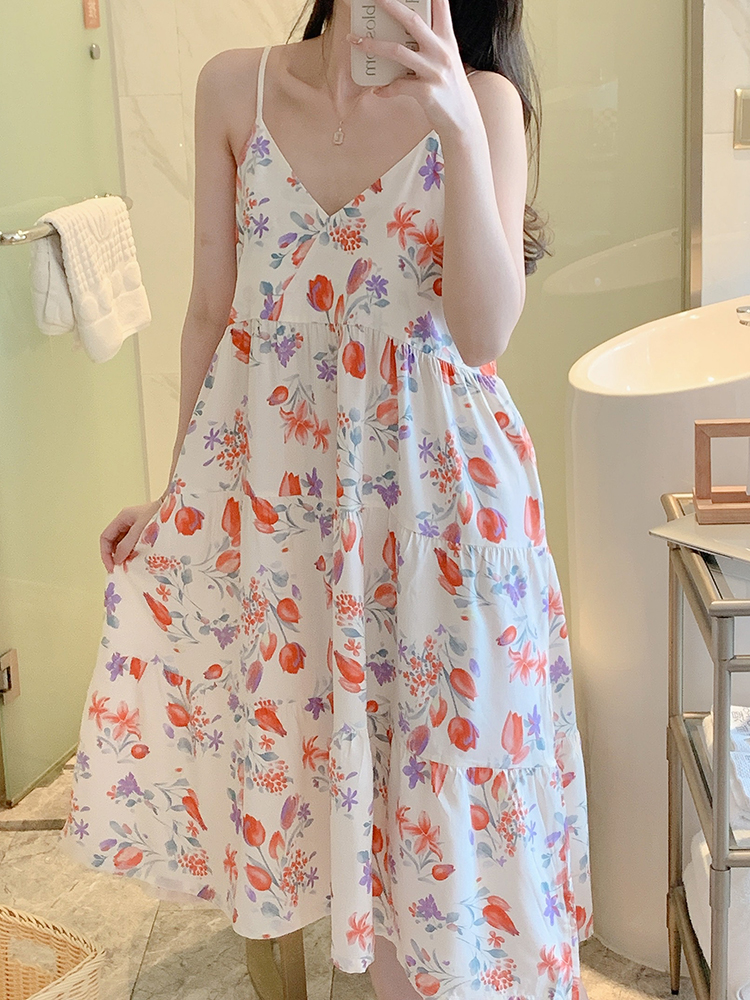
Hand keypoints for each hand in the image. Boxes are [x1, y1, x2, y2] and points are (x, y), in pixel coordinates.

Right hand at [99, 498, 161, 572]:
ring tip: (128, 567)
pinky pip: (134, 544)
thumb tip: (117, 560)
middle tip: (120, 570)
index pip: (105, 537)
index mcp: (123, 517)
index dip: (105, 554)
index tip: (112, 567)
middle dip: (114, 556)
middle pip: (113, 542)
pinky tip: (137, 561)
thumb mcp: (141, 530)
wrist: (180, 507)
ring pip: (123, 544)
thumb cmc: (161, 513)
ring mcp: (137, 526)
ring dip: (124, 556)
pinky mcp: (145, 532)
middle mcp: (128, 521)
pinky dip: (133, 553)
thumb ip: (128, 544)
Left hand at [346, 0, 480, 139]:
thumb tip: (403, 33)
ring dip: (373, 45)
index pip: (440, 6)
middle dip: (390, 5)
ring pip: (398, 51)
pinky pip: (398, 85)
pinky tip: (378, 89)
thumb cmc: (450, 88)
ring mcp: (434, 71)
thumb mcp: (447, 60)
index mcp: (447, 39)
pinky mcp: (426, 92)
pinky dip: (385, 88)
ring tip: (355, 41)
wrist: (463, 120)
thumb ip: (431, 43)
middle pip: (412, 20)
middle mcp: (441, 51)